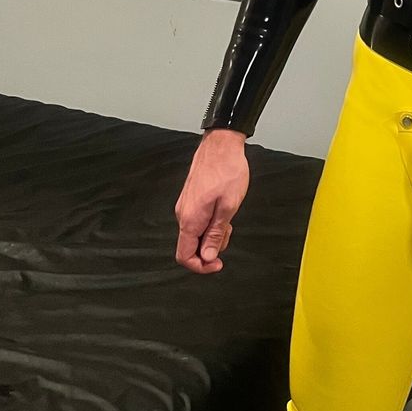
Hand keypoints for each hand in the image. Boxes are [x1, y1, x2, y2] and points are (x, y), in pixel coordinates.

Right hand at [174, 128, 250, 274]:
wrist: (221, 144)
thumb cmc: (227, 171)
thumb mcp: (228, 207)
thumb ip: (216, 234)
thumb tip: (208, 257)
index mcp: (190, 220)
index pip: (184, 256)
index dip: (201, 266)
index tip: (217, 264)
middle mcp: (183, 214)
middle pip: (191, 245)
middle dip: (211, 245)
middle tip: (228, 231)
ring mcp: (185, 205)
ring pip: (196, 232)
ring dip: (212, 232)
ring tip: (228, 215)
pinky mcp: (191, 198)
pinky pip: (197, 219)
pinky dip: (210, 221)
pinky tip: (223, 208)